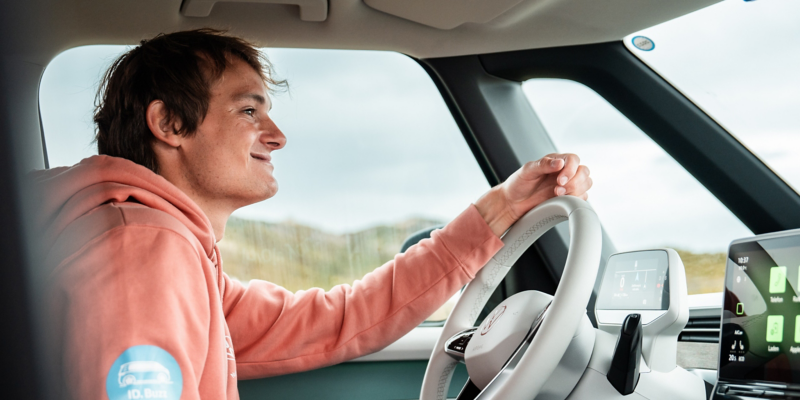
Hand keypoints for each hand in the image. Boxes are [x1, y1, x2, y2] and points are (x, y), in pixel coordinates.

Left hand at [474, 154, 591, 236]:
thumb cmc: (518, 184)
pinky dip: (576, 199)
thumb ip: (543, 164)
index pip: (574, 159)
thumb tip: (559, 162)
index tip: (560, 180)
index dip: (570, 170)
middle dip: (574, 182)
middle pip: (584, 172)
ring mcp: (568, 185)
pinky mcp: (568, 198)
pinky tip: (562, 200)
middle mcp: (564, 171)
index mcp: (556, 161)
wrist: (513, 202)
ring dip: (576, 191)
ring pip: (586, 184)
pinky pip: (582, 197)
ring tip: (557, 195)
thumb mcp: (528, 170)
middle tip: (557, 190)